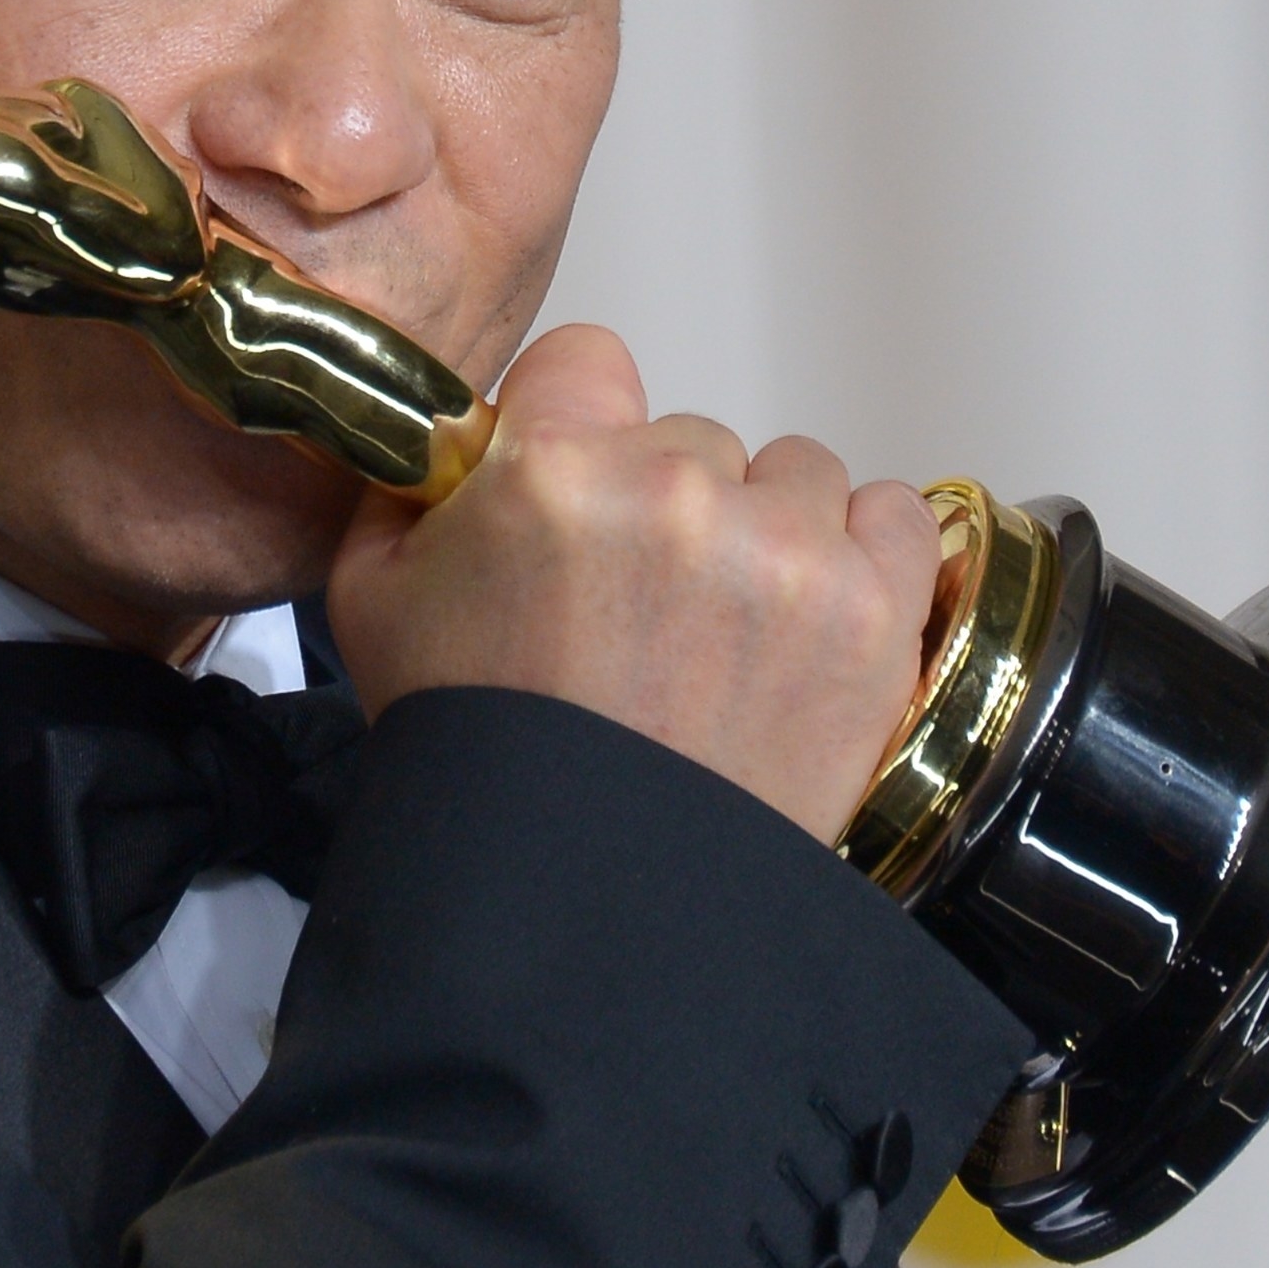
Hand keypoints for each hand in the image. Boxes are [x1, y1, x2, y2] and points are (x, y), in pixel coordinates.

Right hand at [327, 324, 943, 843]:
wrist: (591, 909)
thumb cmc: (484, 759)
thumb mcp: (374, 602)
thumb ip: (409, 485)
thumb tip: (454, 428)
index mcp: (552, 471)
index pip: (588, 357)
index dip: (577, 424)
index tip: (576, 492)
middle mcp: (677, 491)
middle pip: (692, 433)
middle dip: (668, 503)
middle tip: (641, 608)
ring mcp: (785, 551)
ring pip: (792, 473)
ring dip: (766, 533)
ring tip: (725, 636)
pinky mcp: (871, 613)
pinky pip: (894, 516)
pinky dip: (859, 558)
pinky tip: (805, 622)